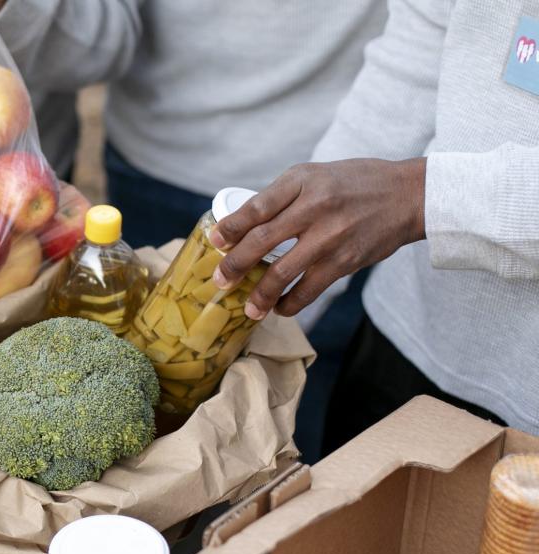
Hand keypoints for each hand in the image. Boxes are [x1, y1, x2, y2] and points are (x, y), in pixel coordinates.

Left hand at [208, 158, 426, 319]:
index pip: (256, 207)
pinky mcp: (344, 262)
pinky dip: (290, 304)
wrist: (407, 196)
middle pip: (261, 241)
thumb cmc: (354, 183)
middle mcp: (313, 207)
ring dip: (259, 295)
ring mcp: (329, 236)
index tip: (215, 242)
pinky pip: (309, 290)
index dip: (230, 227)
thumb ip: (281, 197)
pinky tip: (279, 308)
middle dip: (235, 265)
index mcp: (301, 181)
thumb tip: (241, 226)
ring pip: (282, 272)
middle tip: (220, 280)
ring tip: (248, 308)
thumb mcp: (314, 175)